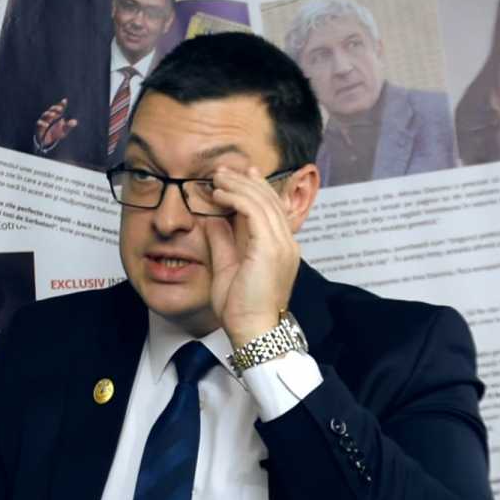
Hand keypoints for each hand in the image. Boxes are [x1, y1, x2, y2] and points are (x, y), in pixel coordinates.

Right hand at [34, 98, 77, 149]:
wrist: (46, 142)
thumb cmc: (55, 134)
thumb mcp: (63, 131)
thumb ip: (68, 126)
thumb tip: (75, 122)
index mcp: (55, 116)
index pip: (58, 109)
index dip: (61, 104)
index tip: (65, 100)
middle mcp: (48, 117)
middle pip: (51, 110)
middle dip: (55, 108)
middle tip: (60, 108)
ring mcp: (43, 121)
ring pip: (44, 115)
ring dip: (49, 114)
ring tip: (54, 115)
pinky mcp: (38, 127)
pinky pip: (39, 123)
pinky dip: (42, 123)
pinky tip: (47, 125)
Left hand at [204, 166, 299, 347]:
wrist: (252, 330)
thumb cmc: (241, 309)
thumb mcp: (228, 267)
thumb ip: (223, 241)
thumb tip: (213, 219)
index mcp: (280, 248)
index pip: (271, 208)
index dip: (255, 188)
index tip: (237, 175)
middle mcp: (286, 243)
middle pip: (268, 200)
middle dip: (245, 180)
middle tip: (222, 170)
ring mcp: (281, 244)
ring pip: (262, 201)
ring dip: (239, 185)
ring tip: (217, 177)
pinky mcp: (271, 247)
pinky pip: (255, 211)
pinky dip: (237, 198)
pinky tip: (220, 194)